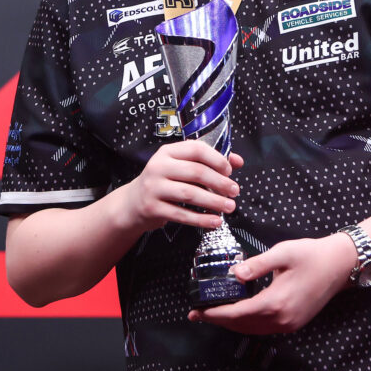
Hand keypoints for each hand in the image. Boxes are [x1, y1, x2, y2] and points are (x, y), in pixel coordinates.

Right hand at [120, 142, 242, 233]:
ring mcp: (153, 188)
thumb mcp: (181, 167)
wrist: (132, 203)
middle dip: (219, 183)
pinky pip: (181, 214)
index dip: (216, 159)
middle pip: (196, 172)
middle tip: (234, 191)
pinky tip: (216, 221)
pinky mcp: (152, 208)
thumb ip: (208, 162)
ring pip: (190, 194)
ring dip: (214, 201)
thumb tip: (238, 161)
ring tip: (230, 207)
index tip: (229, 171)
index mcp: (168, 152)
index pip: (196, 149)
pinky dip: (201, 219)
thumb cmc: (164, 182)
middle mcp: (158, 167)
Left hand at [188, 233, 357, 334]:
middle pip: (242, 326)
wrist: (341, 264)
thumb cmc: (312, 255)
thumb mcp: (282, 253)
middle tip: (197, 313)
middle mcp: (282, 319)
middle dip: (218, 321)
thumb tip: (234, 273)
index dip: (214, 314)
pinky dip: (247, 324)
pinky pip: (264, 329)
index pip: (236, 314)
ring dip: (232, 324)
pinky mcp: (294, 323)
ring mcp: (289, 324)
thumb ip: (256, 264)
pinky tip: (239, 314)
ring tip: (214, 314)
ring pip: (252, 330)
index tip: (196, 311)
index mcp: (276, 302)